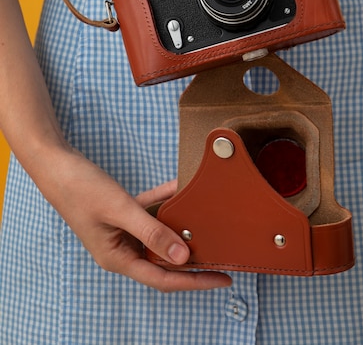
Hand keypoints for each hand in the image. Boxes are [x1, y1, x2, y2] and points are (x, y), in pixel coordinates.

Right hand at [41, 149, 231, 292]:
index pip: (163, 278)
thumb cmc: (81, 189)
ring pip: (159, 233)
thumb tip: (182, 257)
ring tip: (208, 221)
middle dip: (192, 256)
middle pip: (164, 259)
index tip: (222, 278)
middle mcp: (121, 249)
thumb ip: (152, 232)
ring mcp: (122, 231)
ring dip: (181, 224)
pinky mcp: (122, 213)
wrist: (56, 165)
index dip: (194, 281)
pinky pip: (150, 210)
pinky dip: (165, 200)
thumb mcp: (120, 209)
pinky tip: (180, 187)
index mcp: (117, 258)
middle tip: (223, 252)